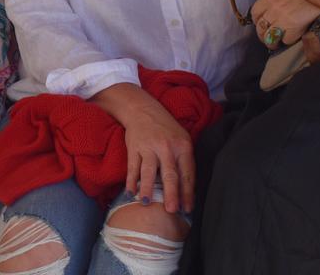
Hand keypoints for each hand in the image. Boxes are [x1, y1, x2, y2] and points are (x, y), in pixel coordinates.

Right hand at [96, 85, 194, 213]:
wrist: (143, 110)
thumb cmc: (166, 129)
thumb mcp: (182, 139)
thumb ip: (185, 161)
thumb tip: (187, 190)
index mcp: (182, 146)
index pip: (187, 173)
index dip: (188, 192)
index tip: (187, 208)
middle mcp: (166, 147)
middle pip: (170, 174)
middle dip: (171, 193)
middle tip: (171, 210)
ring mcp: (149, 147)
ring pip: (148, 171)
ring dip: (147, 188)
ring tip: (146, 203)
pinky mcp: (134, 148)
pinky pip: (132, 167)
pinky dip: (131, 180)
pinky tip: (131, 192)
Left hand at [250, 0, 319, 49]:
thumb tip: (272, 4)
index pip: (255, 13)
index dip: (257, 21)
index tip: (261, 24)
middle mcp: (272, 9)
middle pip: (260, 28)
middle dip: (262, 34)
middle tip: (267, 38)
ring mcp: (282, 19)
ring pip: (270, 38)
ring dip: (273, 42)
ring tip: (277, 43)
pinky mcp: (294, 27)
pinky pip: (286, 40)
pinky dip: (288, 41)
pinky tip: (292, 38)